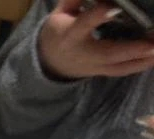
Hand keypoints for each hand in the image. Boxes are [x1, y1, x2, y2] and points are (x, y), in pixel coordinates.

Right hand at [38, 0, 153, 78]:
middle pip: (108, 54)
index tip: (113, 7)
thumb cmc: (60, 30)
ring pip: (119, 66)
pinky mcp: (103, 72)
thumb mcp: (62, 12)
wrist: (53, 61)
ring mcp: (94, 66)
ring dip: (142, 60)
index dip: (97, 17)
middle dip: (131, 49)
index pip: (83, 26)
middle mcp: (83, 54)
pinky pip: (123, 71)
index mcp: (70, 36)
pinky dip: (141, 65)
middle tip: (152, 44)